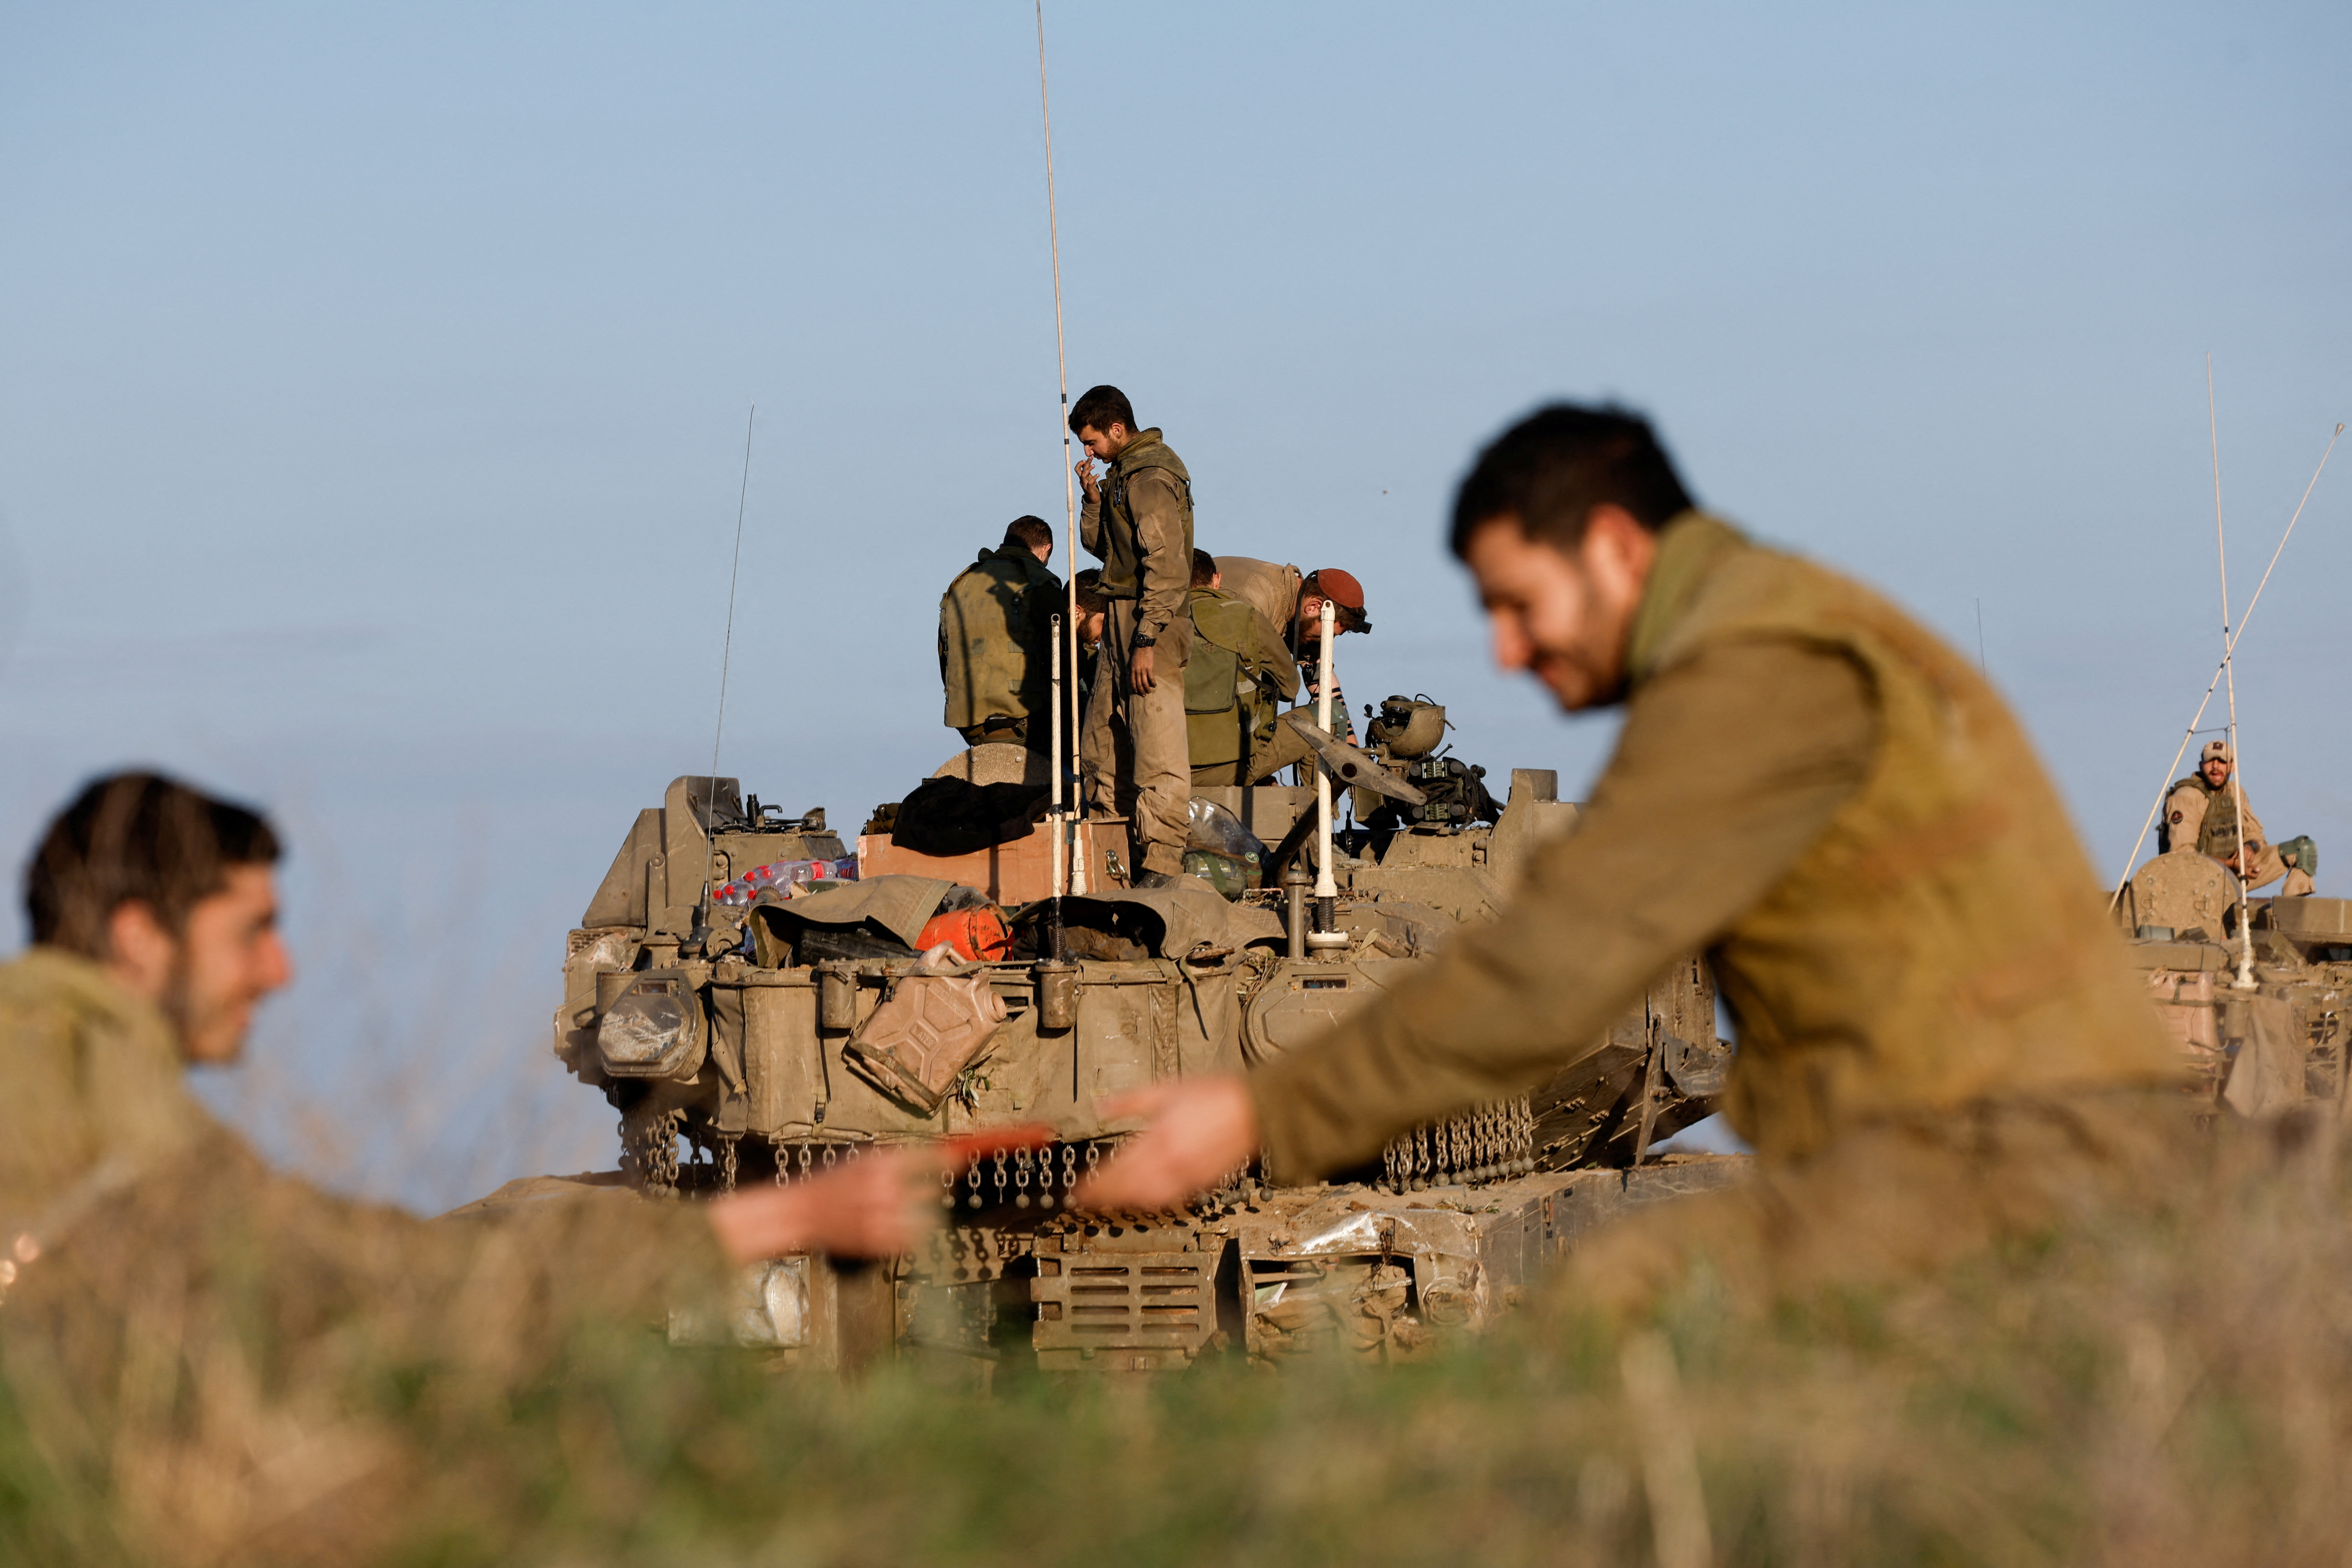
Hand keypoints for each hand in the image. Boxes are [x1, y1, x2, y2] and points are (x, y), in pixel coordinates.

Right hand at [705, 1146, 943, 1263]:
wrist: (802, 1212)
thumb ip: (900, 1159)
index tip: (965, 1158)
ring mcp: (883, 1216)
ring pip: (927, 1214)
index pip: (932, 1158)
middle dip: (922, 1188)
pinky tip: (886, 1225)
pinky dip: (908, 1232)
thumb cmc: (832, 1185)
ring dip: (917, 1212)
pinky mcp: (881, 1241)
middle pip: (932, 1187)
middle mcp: (885, 1187)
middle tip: (900, 1191)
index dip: (952, 1158)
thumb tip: (942, 1155)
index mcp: (882, 1162)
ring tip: (890, 1210)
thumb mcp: (864, 1161)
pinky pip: (915, 1236)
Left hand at [1072, 1076, 1261, 1211]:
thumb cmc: (1215, 1095)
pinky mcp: (1203, 1182)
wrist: (1255, 1109)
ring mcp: (1189, 1175)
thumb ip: (1130, 1100)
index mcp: (1160, 1138)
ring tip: (1109, 1201)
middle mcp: (1173, 1162)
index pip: (1118, 1170)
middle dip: (1104, 1197)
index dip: (1095, 1184)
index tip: (1078, 1190)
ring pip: (1149, 1199)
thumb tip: (1101, 1106)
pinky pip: (1171, 1199)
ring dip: (1126, 1202)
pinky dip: (1151, 1201)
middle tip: (1085, 1200)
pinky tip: (1143, 1197)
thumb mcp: (1166, 1088)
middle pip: (1130, 1189)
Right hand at [1075, 456, 1100, 503]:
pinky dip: (1093, 478)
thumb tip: (1089, 463)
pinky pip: (1090, 483)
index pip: (1077, 468)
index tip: (1086, 458)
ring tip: (1094, 465)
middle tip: (1090, 457)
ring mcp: (1085, 485)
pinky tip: (1098, 474)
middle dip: (1083, 463)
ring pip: (1083, 476)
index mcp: (1082, 478)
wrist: (1094, 500)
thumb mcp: (1090, 478)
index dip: (1080, 463)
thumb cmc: (1093, 488)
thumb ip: (1089, 472)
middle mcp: (1082, 481)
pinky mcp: (1089, 489)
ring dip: (1088, 469)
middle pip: (1079, 470)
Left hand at [1129, 643, 1156, 692]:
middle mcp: (1137, 671)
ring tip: (1149, 691)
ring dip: (1147, 688)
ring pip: (1145, 682)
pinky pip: (1151, 677)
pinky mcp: (1149, 668)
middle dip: (1141, 690)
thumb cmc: (1137, 654)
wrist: (1143, 647)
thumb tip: (1129, 675)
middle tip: (1143, 694)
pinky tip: (1154, 685)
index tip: (1136, 691)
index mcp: (1132, 670)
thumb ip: (1131, 669)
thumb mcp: (1132, 662)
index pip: (1132, 681)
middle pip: (1139, 683)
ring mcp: (1143, 670)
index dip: (1134, 688)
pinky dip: (1153, 682)